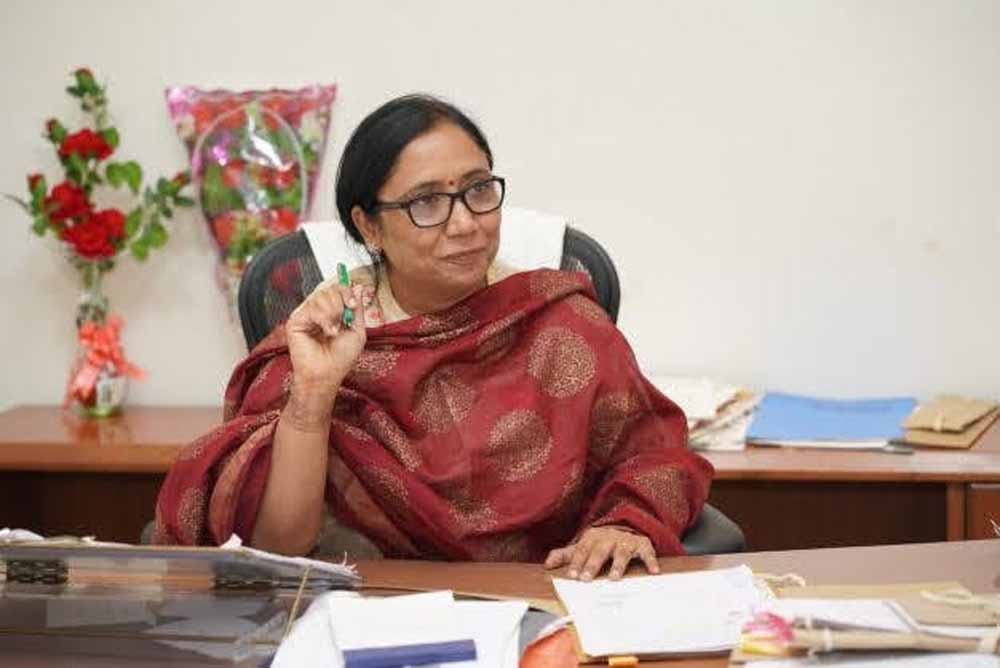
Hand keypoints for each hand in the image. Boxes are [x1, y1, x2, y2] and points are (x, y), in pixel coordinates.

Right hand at [285, 282, 366, 395]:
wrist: (327, 373)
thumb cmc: (341, 357)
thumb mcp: (357, 330)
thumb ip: (357, 308)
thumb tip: (358, 286)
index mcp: (332, 312)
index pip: (337, 289)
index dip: (346, 291)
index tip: (353, 304)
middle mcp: (318, 311)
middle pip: (329, 289)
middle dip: (340, 302)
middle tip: (343, 320)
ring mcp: (306, 314)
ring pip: (320, 295)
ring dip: (333, 312)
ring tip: (333, 331)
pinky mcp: (295, 320)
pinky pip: (311, 307)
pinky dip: (323, 318)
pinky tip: (326, 331)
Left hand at [544, 525, 659, 580]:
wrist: (626, 526)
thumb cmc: (600, 543)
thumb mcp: (582, 546)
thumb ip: (566, 555)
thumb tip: (547, 564)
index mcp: (592, 537)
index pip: (582, 549)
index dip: (577, 562)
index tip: (572, 576)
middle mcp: (609, 538)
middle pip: (600, 550)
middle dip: (593, 564)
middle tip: (586, 579)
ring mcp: (626, 540)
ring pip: (622, 551)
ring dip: (618, 564)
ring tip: (614, 578)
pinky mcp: (642, 544)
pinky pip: (647, 552)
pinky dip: (650, 560)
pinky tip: (653, 571)